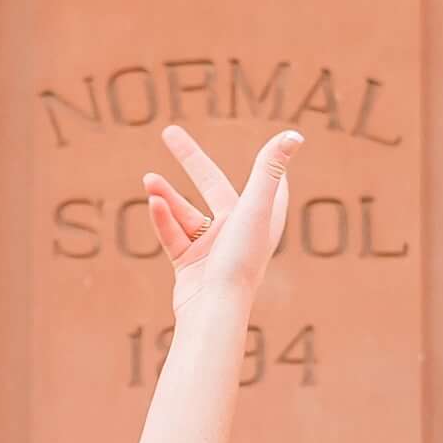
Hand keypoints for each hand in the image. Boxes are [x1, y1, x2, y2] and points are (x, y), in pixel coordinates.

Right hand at [137, 116, 303, 336]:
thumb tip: (294, 135)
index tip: (272, 150)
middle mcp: (238, 232)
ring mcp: (212, 249)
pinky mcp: (189, 265)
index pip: (270, 186)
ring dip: (166, 194)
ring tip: (148, 180)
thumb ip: (269, 169)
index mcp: (261, 219)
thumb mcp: (255, 208)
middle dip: (190, 160)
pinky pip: (173, 234)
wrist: (213, 310)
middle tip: (168, 133)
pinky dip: (163, 219)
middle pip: (212, 186)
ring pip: (186, 211)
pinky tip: (153, 204)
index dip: (270, 168)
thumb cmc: (240, 260)